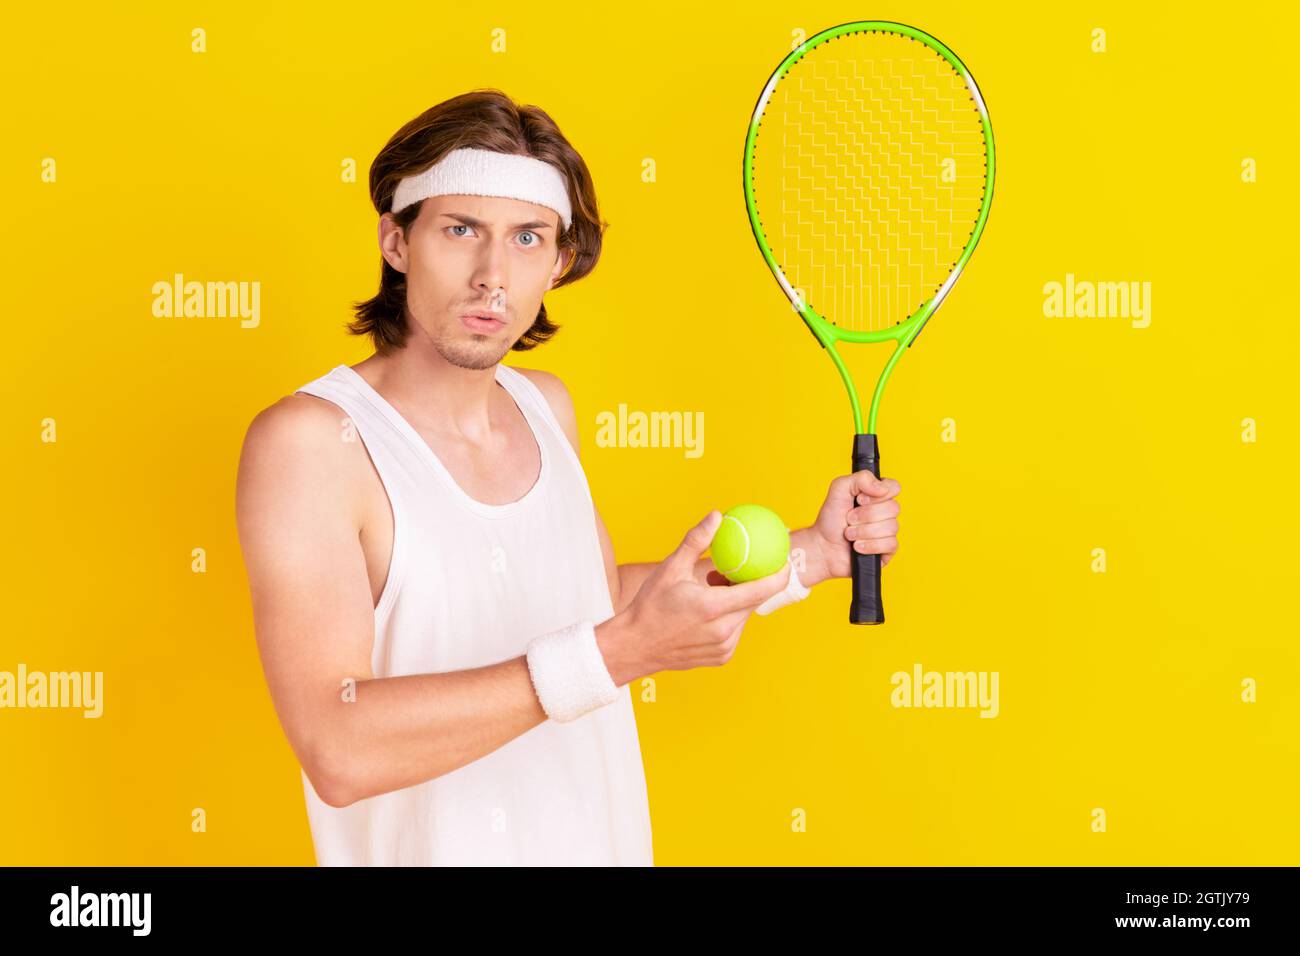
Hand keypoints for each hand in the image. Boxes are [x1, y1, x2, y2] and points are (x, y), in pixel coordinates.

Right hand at [596, 511, 790, 683]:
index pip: (762, 590)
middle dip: (753, 583)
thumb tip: (717, 515)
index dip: (779, 574)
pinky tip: (708, 609)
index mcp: (713, 607)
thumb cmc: (649, 605)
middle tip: (743, 566)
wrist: (634, 647)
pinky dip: (728, 618)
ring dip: (737, 601)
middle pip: (753, 601)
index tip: (785, 560)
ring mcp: (724, 647)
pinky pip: (734, 631)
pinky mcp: (721, 657)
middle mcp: (723, 630)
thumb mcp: (670, 568)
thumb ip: (697, 541)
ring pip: (744, 616)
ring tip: (714, 588)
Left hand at [807, 471, 901, 580]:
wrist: (823, 547)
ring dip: (863, 531)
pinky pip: (890, 544)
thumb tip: (882, 487)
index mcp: (876, 495)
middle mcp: (884, 512)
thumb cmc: (831, 519)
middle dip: (865, 515)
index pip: (894, 487)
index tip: (860, 500)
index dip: (878, 495)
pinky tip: (857, 546)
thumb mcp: (839, 489)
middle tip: (849, 519)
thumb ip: (860, 478)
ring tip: (850, 534)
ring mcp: (887, 531)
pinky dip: (869, 545)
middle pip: (893, 508)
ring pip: (891, 527)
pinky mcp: (887, 550)